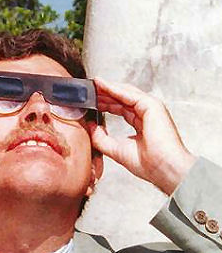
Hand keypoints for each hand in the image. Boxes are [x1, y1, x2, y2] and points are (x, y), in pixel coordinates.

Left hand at [89, 78, 195, 194]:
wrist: (163, 169)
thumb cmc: (148, 165)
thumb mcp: (116, 150)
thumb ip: (101, 138)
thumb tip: (91, 127)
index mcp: (142, 126)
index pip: (122, 110)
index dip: (106, 104)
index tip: (91, 102)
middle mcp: (147, 115)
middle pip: (123, 99)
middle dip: (105, 94)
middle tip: (89, 90)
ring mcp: (151, 108)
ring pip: (125, 94)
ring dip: (108, 88)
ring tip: (93, 84)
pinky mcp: (152, 105)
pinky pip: (129, 94)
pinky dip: (114, 89)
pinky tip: (101, 85)